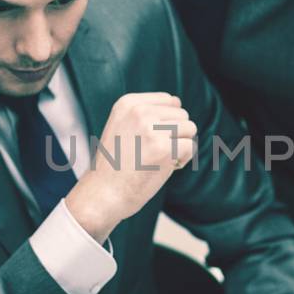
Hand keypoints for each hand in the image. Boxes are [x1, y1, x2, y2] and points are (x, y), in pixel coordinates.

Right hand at [64, 93, 196, 242]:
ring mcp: (151, 129)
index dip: (168, 122)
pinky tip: (166, 168)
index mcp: (128, 103)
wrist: (103, 193)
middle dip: (176, 134)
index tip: (150, 139)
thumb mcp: (122, 126)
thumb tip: (178, 101)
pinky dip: (183, 160)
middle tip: (155, 152)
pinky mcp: (163, 149)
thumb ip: (146, 113)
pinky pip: (190, 147)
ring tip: (161, 158)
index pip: (170, 100)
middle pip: (182, 115)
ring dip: (181, 145)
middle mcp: (139, 112)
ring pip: (190, 128)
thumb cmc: (116, 164)